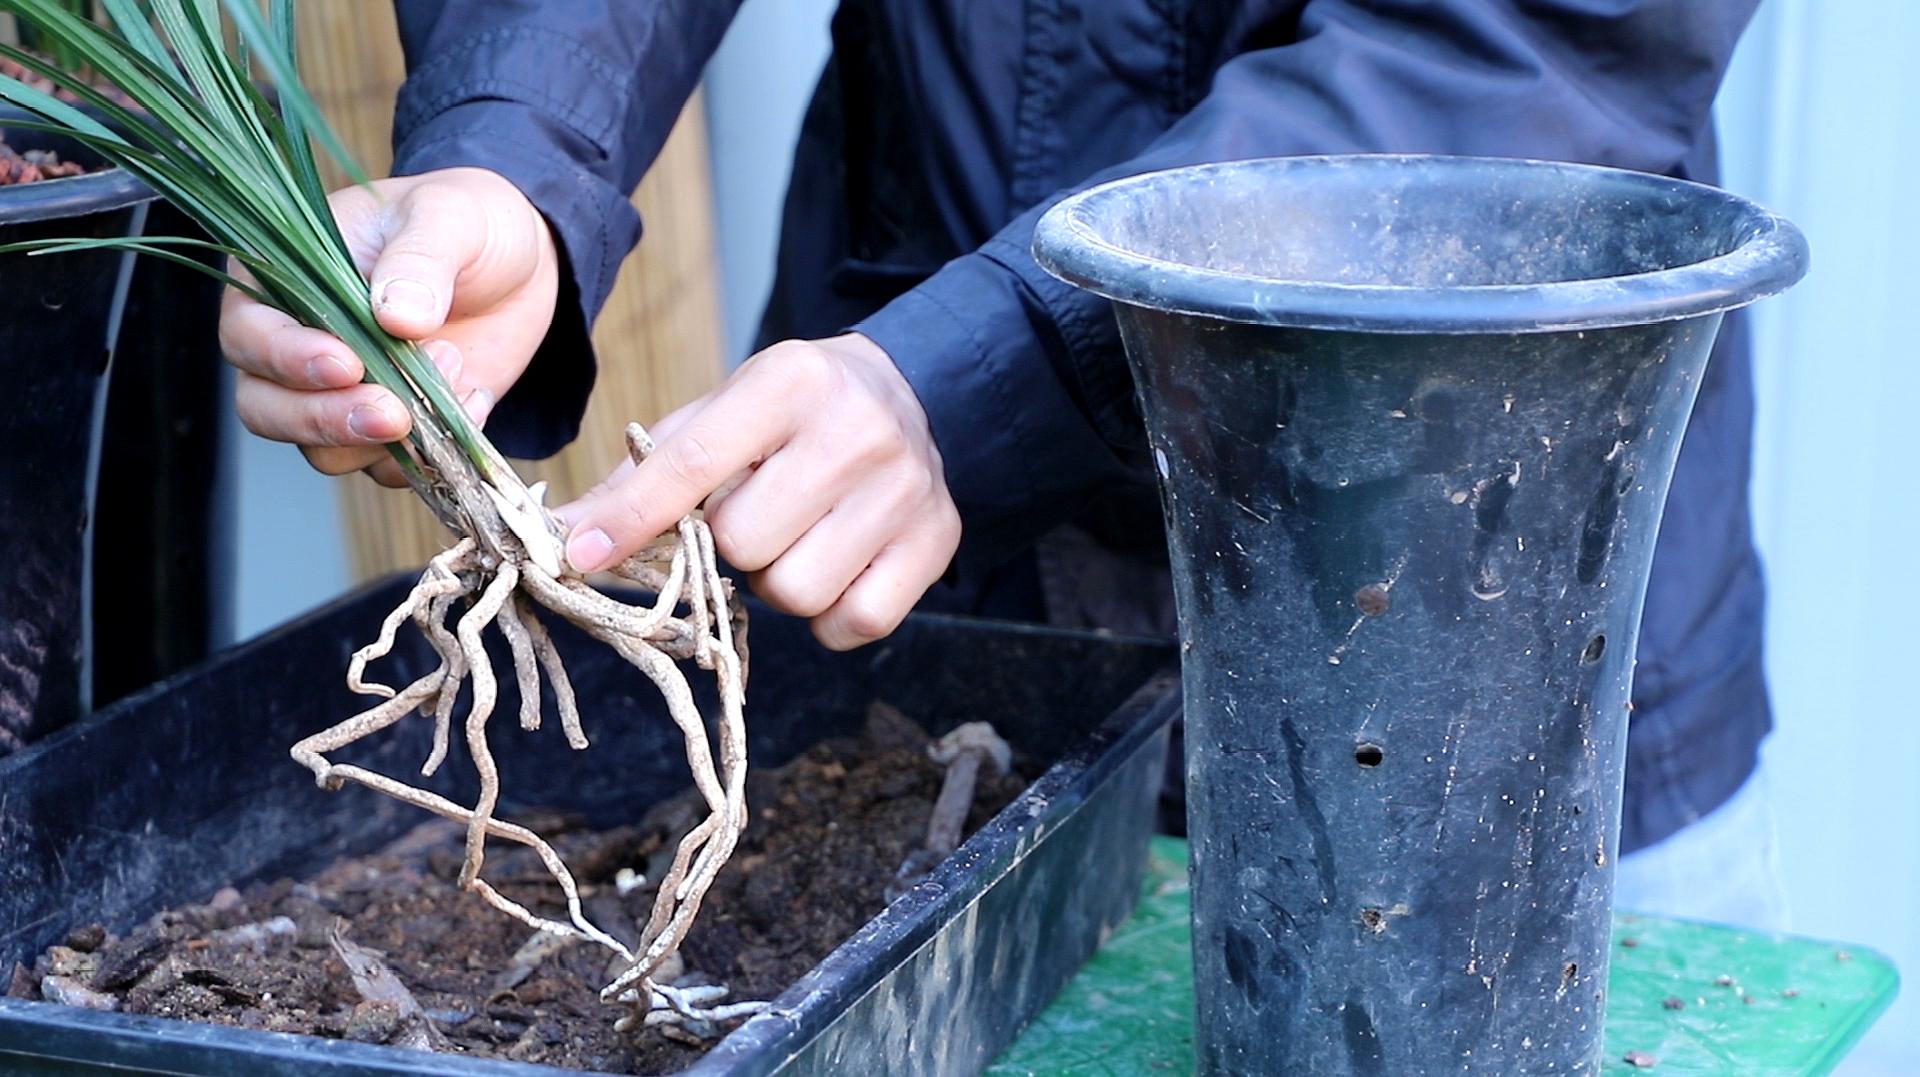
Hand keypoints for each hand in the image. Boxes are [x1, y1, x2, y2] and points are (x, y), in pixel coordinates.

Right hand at [218, 167, 558, 484]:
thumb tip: (397, 317)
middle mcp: (296, 347)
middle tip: (393, 413)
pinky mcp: (393, 430)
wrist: (518, 262)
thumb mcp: (447, 216)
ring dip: (385, 440)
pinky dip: (432, 453)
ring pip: (325, 452)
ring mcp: (342, 395)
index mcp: (283, 279)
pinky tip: (474, 397)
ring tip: (453, 369)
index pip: (250, 334)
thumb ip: (420, 260)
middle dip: (326, 421)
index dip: (287, 358)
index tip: (346, 363)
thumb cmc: (463, 221)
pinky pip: (393, 467)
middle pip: (267, 409)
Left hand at [557, 334, 961, 650]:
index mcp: (789, 382)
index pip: (691, 464)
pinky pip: (856, 621)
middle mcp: (855, 431)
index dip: (630, 520)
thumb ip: (649, 472)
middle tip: (751, 518)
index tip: (579, 558)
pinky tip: (834, 570)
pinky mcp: (937, 539)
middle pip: (744, 542)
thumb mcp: (723, 413)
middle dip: (728, 546)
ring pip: (796, 591)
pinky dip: (830, 618)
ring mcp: (904, 488)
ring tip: (794, 540)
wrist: (915, 393)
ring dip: (777, 583)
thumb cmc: (796, 412)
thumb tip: (570, 537)